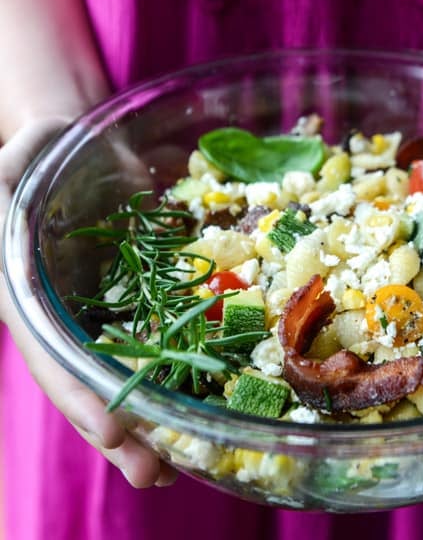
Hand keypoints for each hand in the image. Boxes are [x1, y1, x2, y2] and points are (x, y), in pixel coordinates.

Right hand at [0, 117, 177, 487]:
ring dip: (148, 412)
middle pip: (85, 381)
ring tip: (181, 459)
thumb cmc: (33, 157)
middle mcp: (62, 315)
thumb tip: (18, 250)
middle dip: (117, 429)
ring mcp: (98, 309)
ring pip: (121, 368)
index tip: (113, 427)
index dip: (77, 391)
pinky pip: (155, 332)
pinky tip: (204, 392)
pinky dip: (176, 364)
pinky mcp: (132, 295)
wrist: (71, 148)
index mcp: (25, 296)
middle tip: (154, 472)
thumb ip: (9, 193)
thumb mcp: (11, 170)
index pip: (47, 352)